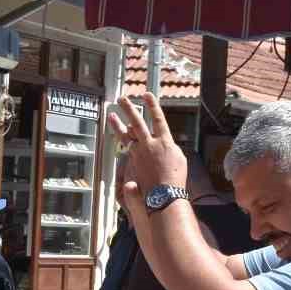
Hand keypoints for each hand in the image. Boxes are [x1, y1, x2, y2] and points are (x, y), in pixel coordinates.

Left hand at [107, 93, 188, 215]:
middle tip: (122, 99)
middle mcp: (150, 144)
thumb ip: (168, 146)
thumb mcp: (178, 158)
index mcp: (165, 141)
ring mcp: (139, 153)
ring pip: (126, 134)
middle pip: (137, 122)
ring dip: (118, 123)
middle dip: (129, 109)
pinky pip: (126, 147)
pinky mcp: (133, 162)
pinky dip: (122, 139)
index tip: (146, 95)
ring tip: (111, 114)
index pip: (158, 118)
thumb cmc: (175, 178)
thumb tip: (162, 143)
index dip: (152, 105)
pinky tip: (117, 134)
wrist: (164, 194)